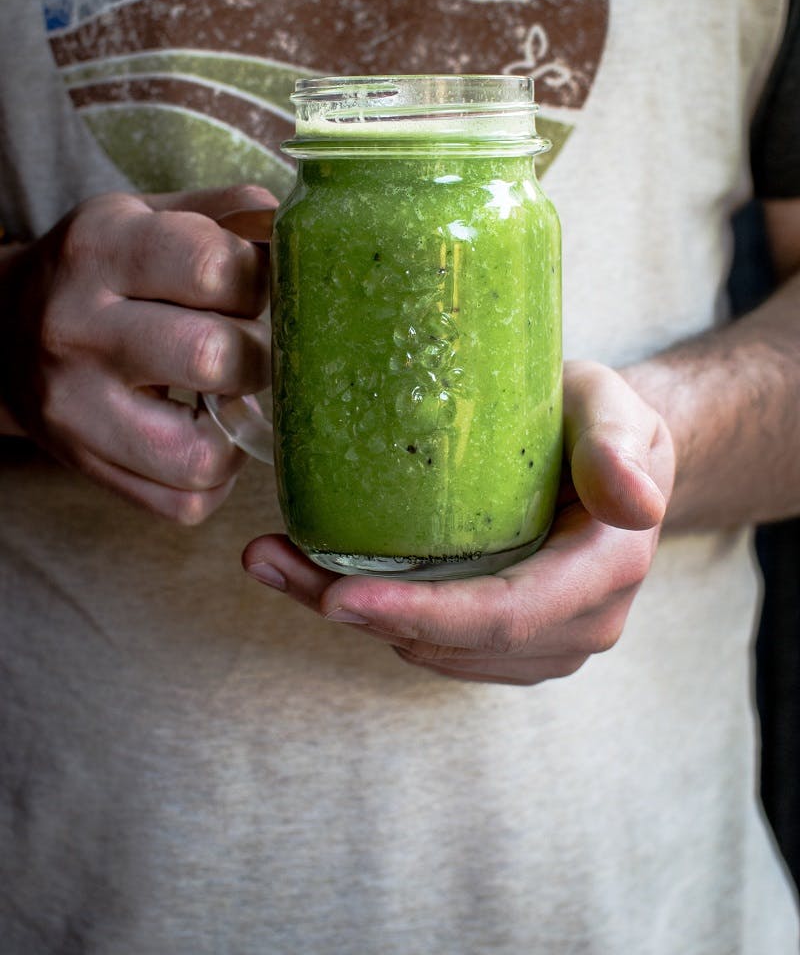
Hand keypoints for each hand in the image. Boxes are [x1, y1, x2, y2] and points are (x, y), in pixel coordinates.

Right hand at [0, 185, 274, 521]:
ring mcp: (76, 410)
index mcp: (100, 248)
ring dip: (242, 426)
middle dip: (261, 353)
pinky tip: (211, 433)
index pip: (214, 267)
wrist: (2, 332)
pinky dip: (218, 475)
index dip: (264, 279)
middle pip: (212, 356)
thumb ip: (228, 214)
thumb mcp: (149, 216)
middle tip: (255, 344)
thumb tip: (300, 235)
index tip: (264, 286)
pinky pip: (185, 503)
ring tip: (233, 392)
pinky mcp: (87, 468)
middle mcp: (76, 328)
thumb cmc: (103, 271)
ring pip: (202, 454)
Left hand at [242, 361, 674, 684]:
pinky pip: (436, 645)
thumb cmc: (602, 418)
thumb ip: (617, 445)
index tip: (338, 596)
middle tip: (270, 561)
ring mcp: (548, 642)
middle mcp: (582, 623)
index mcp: (606, 570)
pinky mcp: (514, 644)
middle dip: (356, 611)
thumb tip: (634, 503)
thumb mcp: (613, 406)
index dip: (420, 613)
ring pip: (433, 650)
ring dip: (352, 614)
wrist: (614, 452)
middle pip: (452, 641)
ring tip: (277, 558)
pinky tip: (324, 574)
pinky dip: (377, 616)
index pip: (504, 614)